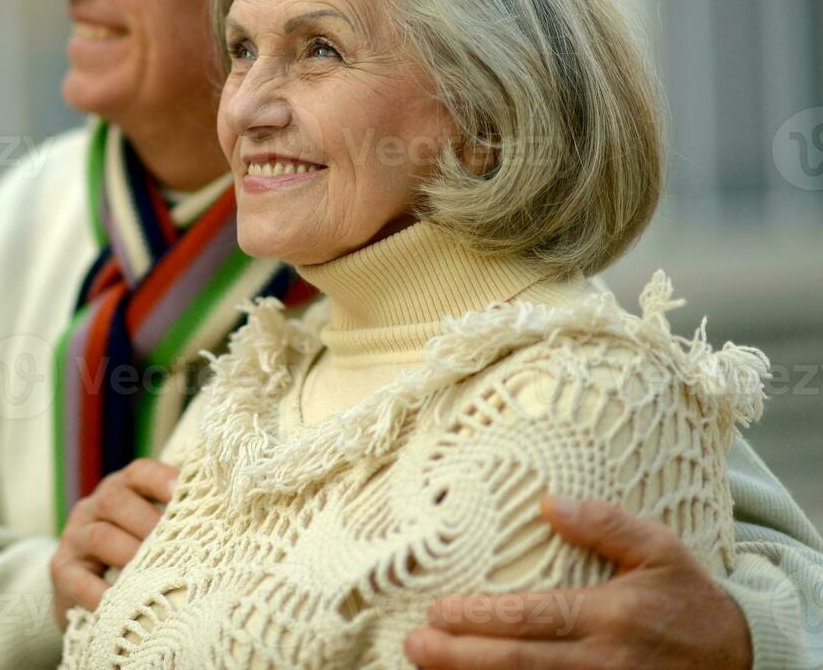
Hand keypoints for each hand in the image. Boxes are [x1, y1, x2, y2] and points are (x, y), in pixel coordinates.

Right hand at [49, 458, 177, 628]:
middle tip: (177, 547)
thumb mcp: (151, 534)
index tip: (182, 492)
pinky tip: (122, 604)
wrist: (84, 593)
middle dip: (148, 522)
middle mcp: (94, 506)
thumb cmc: (134, 558)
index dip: (161, 478)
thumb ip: (177, 524)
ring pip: (99, 535)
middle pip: (116, 500)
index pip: (140, 472)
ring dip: (129, 554)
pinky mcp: (61, 569)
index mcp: (122, 490)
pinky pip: (78, 578)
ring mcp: (74, 536)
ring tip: (155, 576)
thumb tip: (227, 525)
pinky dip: (101, 592)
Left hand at [405, 495, 752, 668]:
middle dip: (461, 656)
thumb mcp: (660, 548)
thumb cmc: (688, 597)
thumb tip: (550, 502)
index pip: (531, 618)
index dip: (481, 619)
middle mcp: (603, 660)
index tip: (438, 611)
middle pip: (519, 662)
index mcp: (610, 616)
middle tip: (416, 645)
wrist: (739, 656)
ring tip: (430, 668)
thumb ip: (606, 524)